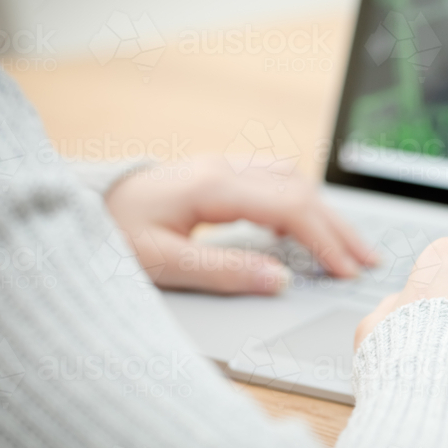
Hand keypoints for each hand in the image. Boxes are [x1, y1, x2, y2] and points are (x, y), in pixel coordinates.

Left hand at [104, 155, 375, 294]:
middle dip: (339, 228)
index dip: (325, 240)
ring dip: (325, 214)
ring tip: (348, 247)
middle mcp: (225, 169)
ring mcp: (224, 167)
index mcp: (214, 187)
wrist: (80, 203)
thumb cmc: (111, 232)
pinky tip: (305, 227)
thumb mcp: (162, 262)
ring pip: (293, 182)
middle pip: (302, 192)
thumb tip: (281, 280)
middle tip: (367, 262)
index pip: (290, 208)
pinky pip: (274, 181)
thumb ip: (224, 271)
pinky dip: (300, 204)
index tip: (347, 270)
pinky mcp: (220, 175)